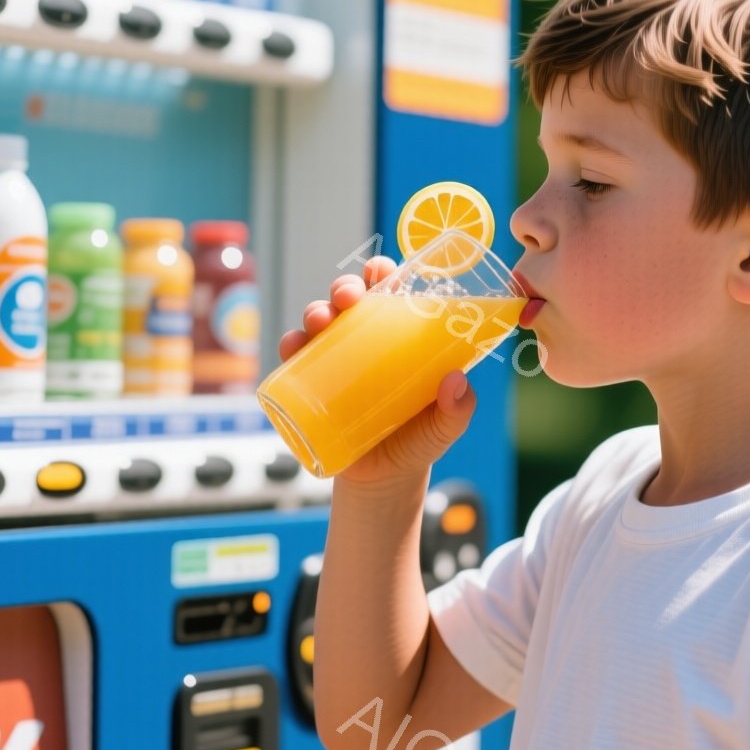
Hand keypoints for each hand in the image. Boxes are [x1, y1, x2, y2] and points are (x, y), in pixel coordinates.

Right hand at [277, 256, 476, 487]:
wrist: (386, 479)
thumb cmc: (420, 439)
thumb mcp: (445, 425)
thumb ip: (458, 408)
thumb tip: (456, 382)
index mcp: (398, 336)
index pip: (389, 292)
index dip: (382, 272)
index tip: (381, 270)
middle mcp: (364, 340)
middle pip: (350, 299)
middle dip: (345, 287)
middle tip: (349, 298)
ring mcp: (336, 360)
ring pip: (319, 320)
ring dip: (316, 310)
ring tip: (320, 321)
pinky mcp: (312, 385)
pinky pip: (296, 357)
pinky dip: (291, 344)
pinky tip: (293, 346)